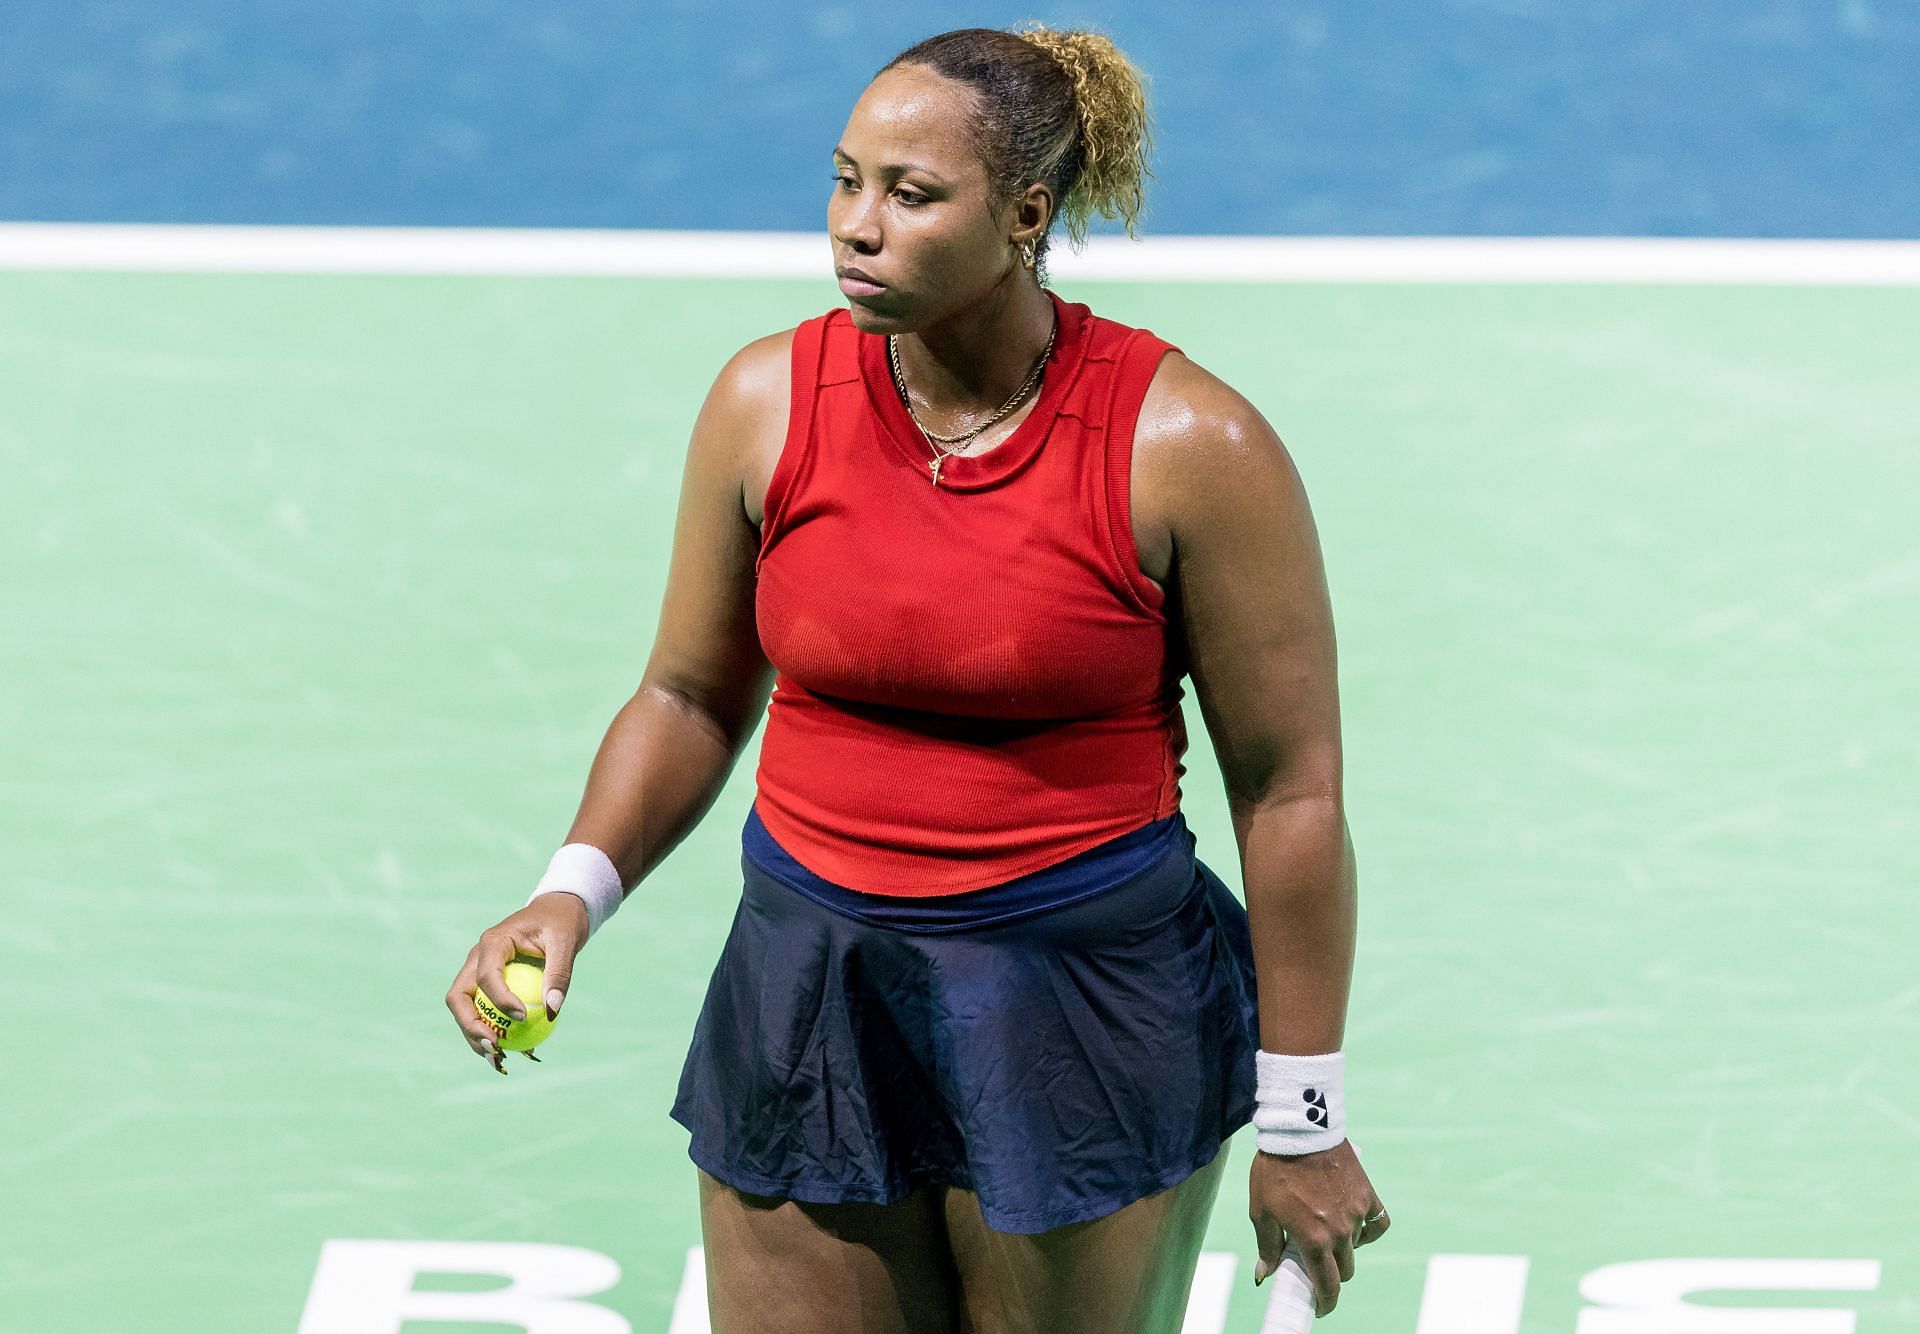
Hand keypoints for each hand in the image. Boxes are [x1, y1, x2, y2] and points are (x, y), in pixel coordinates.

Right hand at [445, 893, 589, 1073]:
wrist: (556, 913)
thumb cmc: (560, 924)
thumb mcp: (566, 943)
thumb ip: (559, 974)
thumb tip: (552, 1011)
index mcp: (492, 942)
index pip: (486, 976)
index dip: (500, 1000)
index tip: (523, 1018)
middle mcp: (477, 957)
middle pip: (459, 996)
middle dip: (470, 1025)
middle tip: (495, 1046)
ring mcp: (477, 971)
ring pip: (463, 1007)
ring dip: (474, 1035)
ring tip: (497, 1058)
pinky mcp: (485, 984)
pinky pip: (480, 1010)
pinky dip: (489, 1030)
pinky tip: (507, 1052)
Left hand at [1248, 1139, 1387, 1315]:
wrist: (1298, 1133)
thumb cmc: (1274, 1171)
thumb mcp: (1260, 1211)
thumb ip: (1267, 1247)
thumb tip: (1266, 1275)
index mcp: (1314, 1240)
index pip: (1328, 1286)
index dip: (1325, 1302)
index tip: (1319, 1306)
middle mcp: (1340, 1231)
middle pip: (1344, 1270)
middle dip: (1331, 1273)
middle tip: (1315, 1262)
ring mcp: (1358, 1213)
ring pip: (1356, 1247)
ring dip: (1343, 1247)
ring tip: (1323, 1229)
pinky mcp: (1368, 1196)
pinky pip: (1377, 1224)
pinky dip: (1367, 1231)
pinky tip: (1353, 1226)